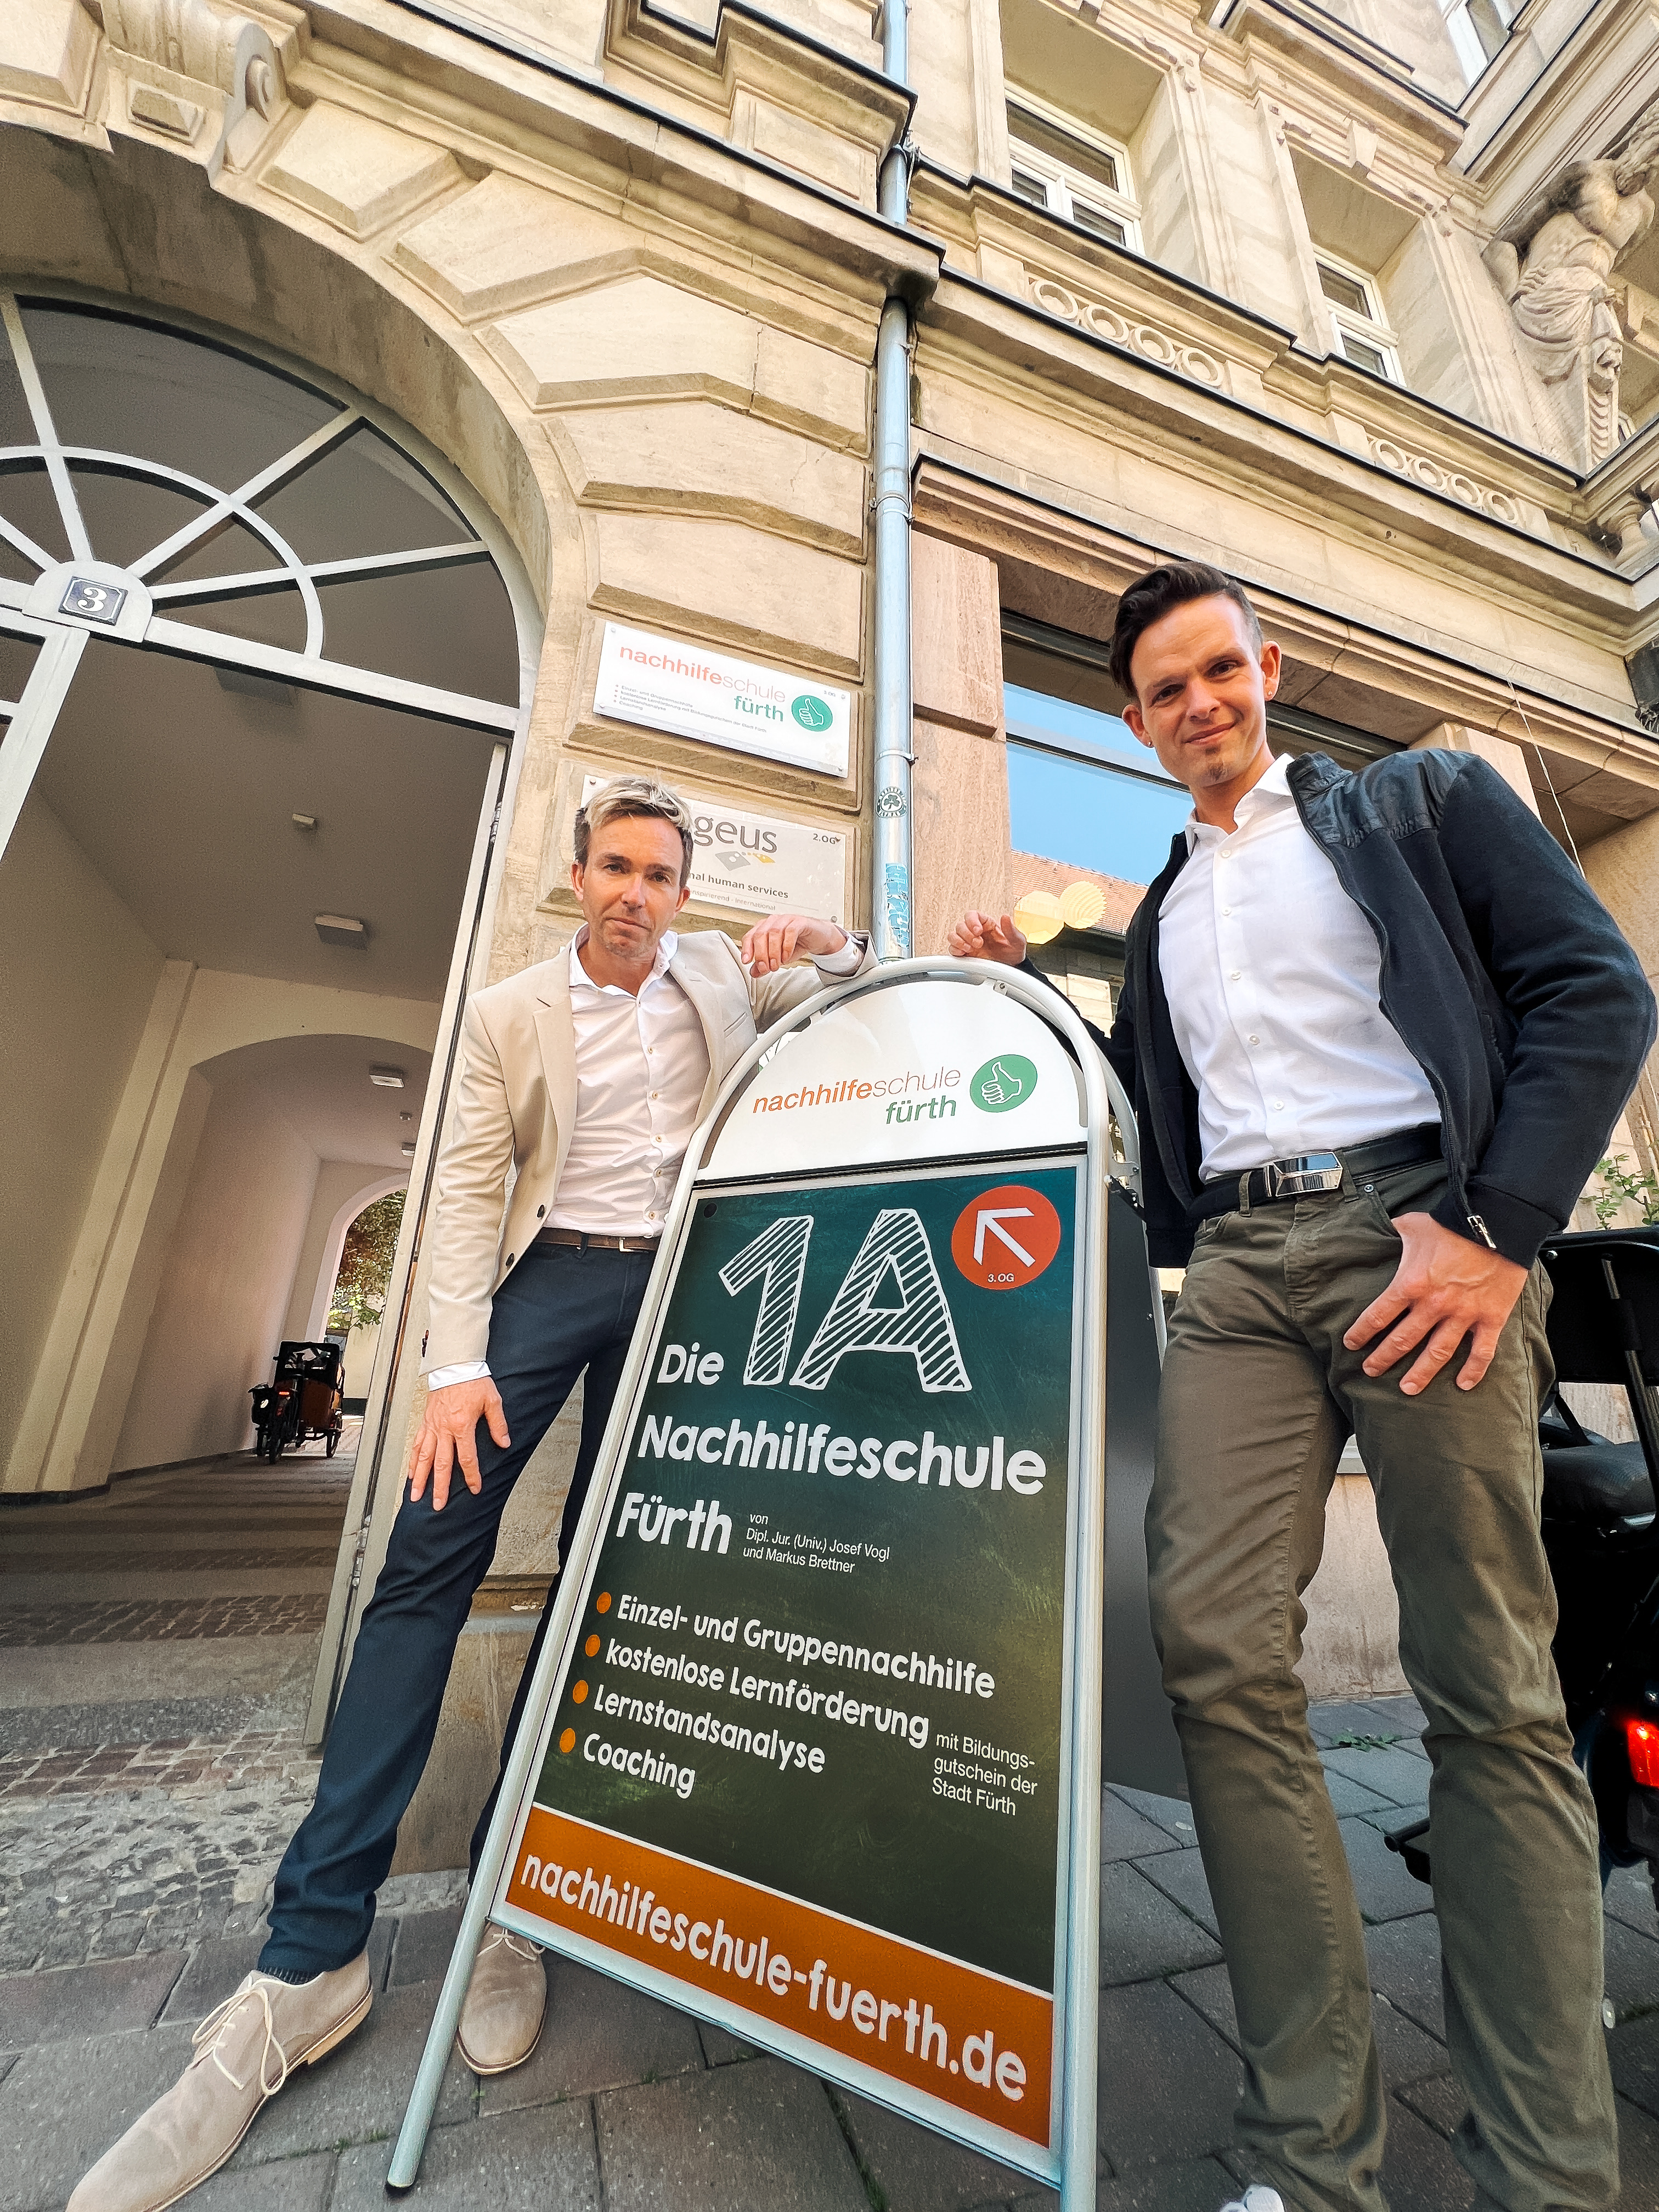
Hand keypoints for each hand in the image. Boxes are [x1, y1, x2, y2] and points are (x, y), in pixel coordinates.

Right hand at [409, 1378, 509, 1509]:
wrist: (454, 1365)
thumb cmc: (473, 1381)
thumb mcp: (492, 1401)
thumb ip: (498, 1424)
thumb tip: (504, 1443)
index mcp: (462, 1426)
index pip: (466, 1458)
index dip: (471, 1476)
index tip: (475, 1489)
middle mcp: (444, 1429)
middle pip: (440, 1464)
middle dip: (440, 1487)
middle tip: (438, 1505)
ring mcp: (432, 1426)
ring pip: (423, 1457)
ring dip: (420, 1479)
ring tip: (415, 1496)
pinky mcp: (425, 1422)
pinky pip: (416, 1444)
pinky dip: (412, 1460)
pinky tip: (410, 1473)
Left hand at [739, 913, 847, 974]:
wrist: (818, 938)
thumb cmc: (797, 943)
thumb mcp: (778, 957)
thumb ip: (765, 964)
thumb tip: (754, 972)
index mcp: (765, 927)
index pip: (750, 936)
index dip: (746, 949)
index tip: (747, 961)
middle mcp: (774, 921)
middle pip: (760, 934)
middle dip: (761, 954)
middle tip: (765, 968)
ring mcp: (787, 919)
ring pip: (774, 933)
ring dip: (773, 952)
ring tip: (776, 964)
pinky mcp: (800, 921)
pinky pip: (790, 931)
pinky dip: (787, 946)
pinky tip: (787, 956)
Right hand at [947, 910, 1027, 966]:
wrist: (1011, 968)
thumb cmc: (1014, 952)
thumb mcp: (1017, 941)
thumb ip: (1011, 929)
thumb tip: (1005, 917)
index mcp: (987, 924)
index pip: (972, 915)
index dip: (971, 921)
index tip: (978, 931)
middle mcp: (975, 932)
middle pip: (960, 925)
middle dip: (967, 934)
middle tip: (978, 944)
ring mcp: (968, 942)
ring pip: (953, 935)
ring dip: (959, 941)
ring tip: (970, 949)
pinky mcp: (963, 954)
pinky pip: (952, 948)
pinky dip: (955, 950)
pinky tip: (964, 953)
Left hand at [1343, 1212, 1527, 1394]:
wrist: (1498, 1223)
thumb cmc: (1453, 1223)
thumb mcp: (1413, 1225)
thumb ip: (1395, 1232)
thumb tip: (1381, 1229)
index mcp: (1410, 1284)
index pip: (1377, 1316)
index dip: (1361, 1333)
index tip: (1351, 1344)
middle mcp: (1434, 1305)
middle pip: (1402, 1340)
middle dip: (1383, 1358)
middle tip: (1371, 1371)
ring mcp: (1463, 1314)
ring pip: (1437, 1353)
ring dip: (1420, 1373)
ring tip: (1407, 1388)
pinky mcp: (1491, 1318)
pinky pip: (1481, 1352)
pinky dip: (1473, 1371)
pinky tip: (1464, 1385)